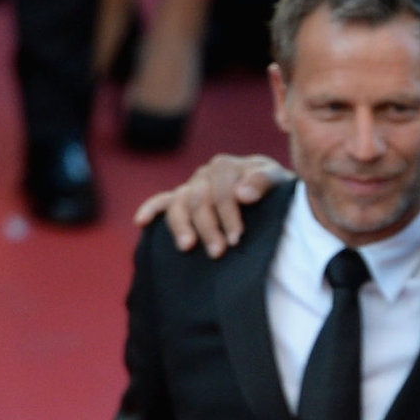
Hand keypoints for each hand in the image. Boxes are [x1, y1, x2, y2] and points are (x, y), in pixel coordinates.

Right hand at [132, 153, 287, 256]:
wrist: (276, 196)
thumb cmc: (277, 191)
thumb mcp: (278, 182)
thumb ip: (262, 183)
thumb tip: (241, 194)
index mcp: (226, 166)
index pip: (221, 190)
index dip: (228, 214)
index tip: (237, 238)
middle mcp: (205, 174)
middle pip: (199, 199)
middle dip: (208, 227)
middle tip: (219, 252)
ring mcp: (193, 186)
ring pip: (179, 203)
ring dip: (181, 225)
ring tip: (188, 247)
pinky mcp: (186, 199)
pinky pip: (164, 201)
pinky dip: (151, 209)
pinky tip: (141, 222)